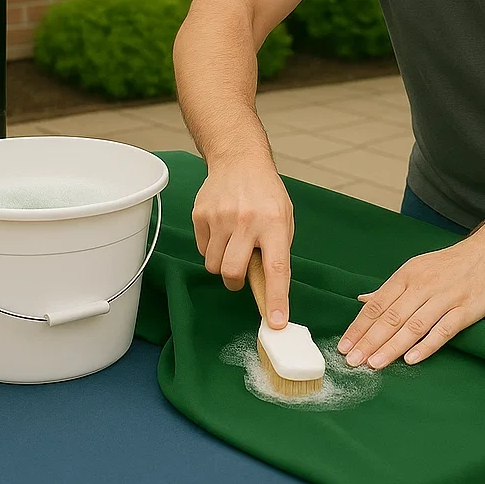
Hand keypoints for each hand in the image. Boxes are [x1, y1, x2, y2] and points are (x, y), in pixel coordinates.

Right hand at [191, 157, 293, 328]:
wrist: (239, 161)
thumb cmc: (266, 195)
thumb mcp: (283, 218)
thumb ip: (276, 251)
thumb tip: (267, 289)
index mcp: (274, 223)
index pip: (276, 268)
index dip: (276, 298)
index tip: (275, 322)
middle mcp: (247, 220)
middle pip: (232, 272)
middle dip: (235, 282)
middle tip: (240, 275)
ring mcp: (220, 217)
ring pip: (213, 265)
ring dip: (222, 264)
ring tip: (232, 244)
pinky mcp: (200, 214)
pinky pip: (203, 249)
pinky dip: (212, 248)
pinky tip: (222, 229)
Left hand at [337, 235, 484, 368]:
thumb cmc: (448, 265)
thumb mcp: (415, 269)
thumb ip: (389, 289)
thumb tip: (362, 300)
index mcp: (407, 276)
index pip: (377, 305)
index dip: (359, 327)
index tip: (344, 346)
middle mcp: (423, 286)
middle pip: (391, 317)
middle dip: (369, 341)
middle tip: (353, 361)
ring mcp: (445, 298)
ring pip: (414, 325)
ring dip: (392, 346)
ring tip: (374, 364)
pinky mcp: (465, 309)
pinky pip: (444, 330)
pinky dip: (427, 345)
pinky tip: (411, 360)